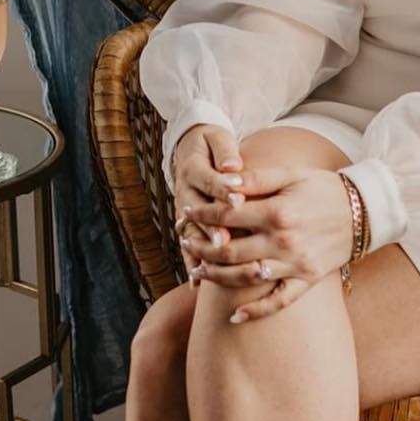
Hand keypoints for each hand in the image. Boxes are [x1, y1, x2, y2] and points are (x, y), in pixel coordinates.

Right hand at [172, 123, 245, 257]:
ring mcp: (182, 209)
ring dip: (201, 250)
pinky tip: (197, 283)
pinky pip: (186, 245)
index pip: (208, 179)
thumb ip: (225, 151)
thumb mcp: (218, 137)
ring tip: (212, 267)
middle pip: (196, 211)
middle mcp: (184, 190)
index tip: (237, 199)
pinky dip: (191, 264)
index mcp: (192, 166)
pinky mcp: (185, 223)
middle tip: (225, 240)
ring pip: (190, 232)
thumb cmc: (212, 143)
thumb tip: (232, 165)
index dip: (222, 189)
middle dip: (211, 227)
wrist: (192, 148)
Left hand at [182, 163, 355, 321]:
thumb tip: (223, 182)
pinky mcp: (308, 280)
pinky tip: (235, 316)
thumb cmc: (324, 188)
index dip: (203, 214)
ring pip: (247, 277)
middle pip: (230, 251)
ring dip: (217, 277)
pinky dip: (257, 311)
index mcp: (278, 211)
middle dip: (202, 247)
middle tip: (185, 242)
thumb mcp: (291, 175)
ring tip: (197, 271)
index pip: (227, 216)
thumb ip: (255, 179)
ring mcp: (296, 264)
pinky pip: (279, 302)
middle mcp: (285, 241)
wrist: (366, 210)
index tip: (188, 211)